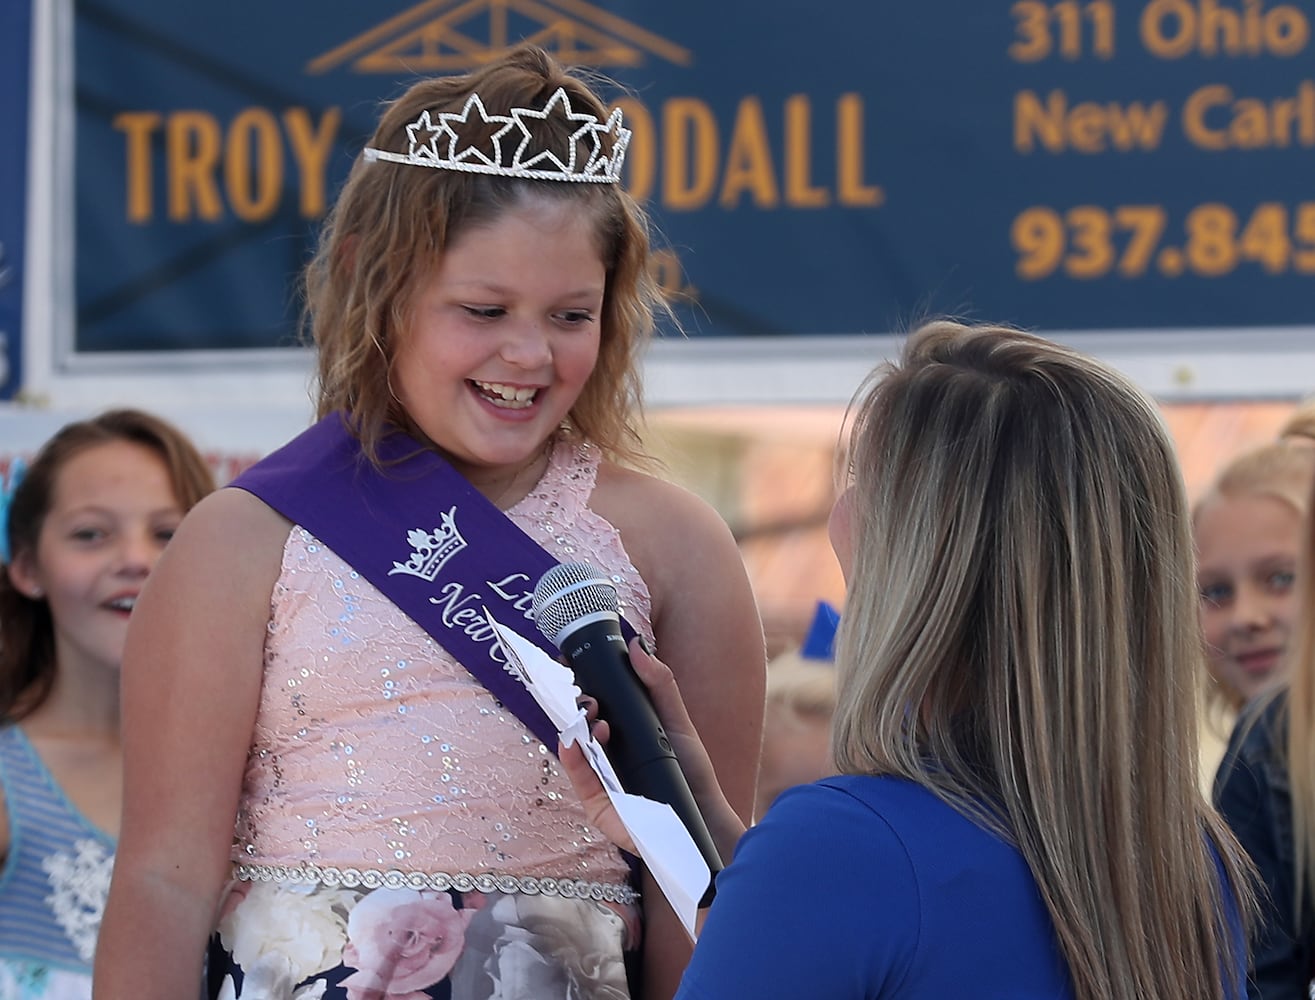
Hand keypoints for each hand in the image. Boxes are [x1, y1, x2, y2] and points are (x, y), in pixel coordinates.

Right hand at [559, 638, 745, 862]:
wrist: (704, 814)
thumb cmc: (689, 770)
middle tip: (587, 698)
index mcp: (617, 736)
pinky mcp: (598, 808)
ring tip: (592, 717)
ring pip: (575, 753)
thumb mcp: (674, 719)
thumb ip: (657, 683)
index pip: (589, 710)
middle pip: (577, 729)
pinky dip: (573, 761)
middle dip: (576, 709)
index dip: (577, 691)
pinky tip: (574, 743)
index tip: (569, 669)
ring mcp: (598, 782)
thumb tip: (636, 646)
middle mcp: (603, 757)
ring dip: (576, 731)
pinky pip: (579, 783)